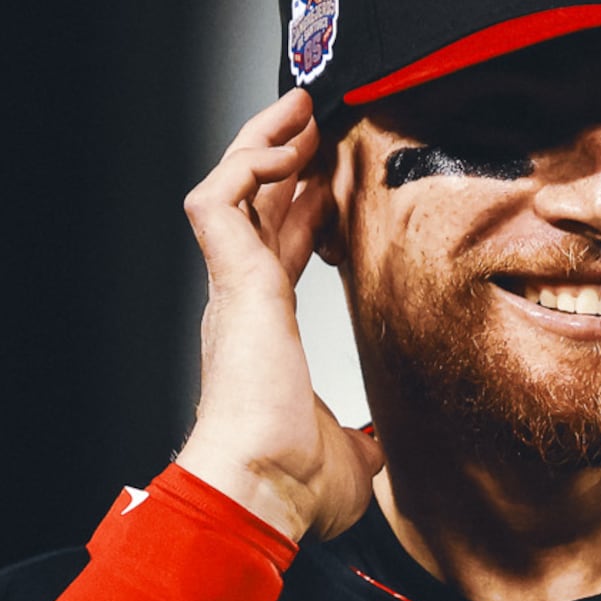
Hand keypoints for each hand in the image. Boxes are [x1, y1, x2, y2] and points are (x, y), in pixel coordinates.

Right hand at [174, 90, 381, 543]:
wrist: (259, 492)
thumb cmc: (292, 487)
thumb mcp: (354, 457)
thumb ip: (365, 439)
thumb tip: (381, 446)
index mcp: (264, 335)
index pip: (278, 253)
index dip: (302, 212)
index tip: (331, 181)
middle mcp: (241, 305)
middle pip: (253, 208)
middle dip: (281, 156)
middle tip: (315, 118)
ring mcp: (232, 291)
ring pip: (231, 190)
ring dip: (262, 142)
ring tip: (299, 108)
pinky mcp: (231, 284)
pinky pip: (219, 200)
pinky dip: (247, 164)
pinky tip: (283, 145)